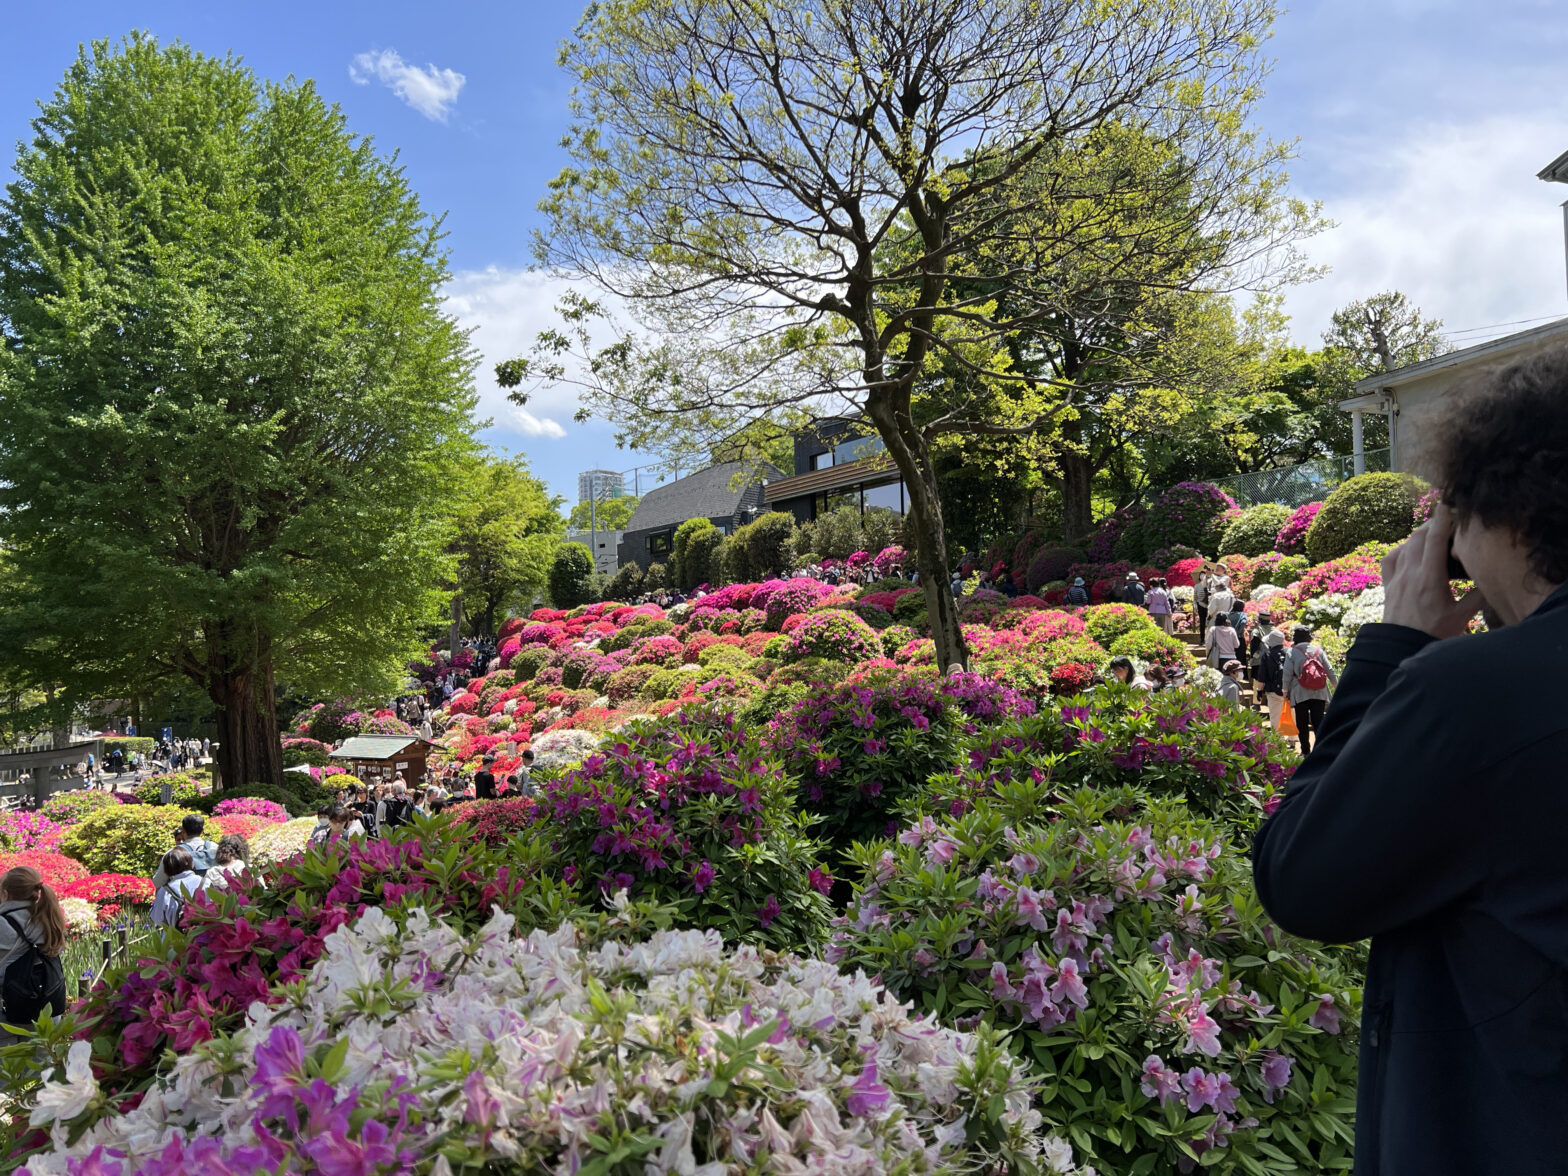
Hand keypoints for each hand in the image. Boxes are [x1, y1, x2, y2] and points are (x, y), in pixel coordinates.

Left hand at [1381, 505, 1484, 638]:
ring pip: (1404, 546)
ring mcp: (1396, 579)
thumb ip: (1478, 594)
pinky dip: (1401, 548)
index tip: (1449, 504)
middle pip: (1418, 537)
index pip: (1434, 540)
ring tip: (1433, 533)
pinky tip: (1410, 550)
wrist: (1400, 648)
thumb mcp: (1462, 616)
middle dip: (1432, 524)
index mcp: (1429, 579)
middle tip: (1448, 520)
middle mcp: (1409, 574)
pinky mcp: (1388, 585)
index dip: (1442, 519)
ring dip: (1418, 535)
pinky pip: (1390, 558)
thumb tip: (1490, 575)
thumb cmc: (1433, 634)